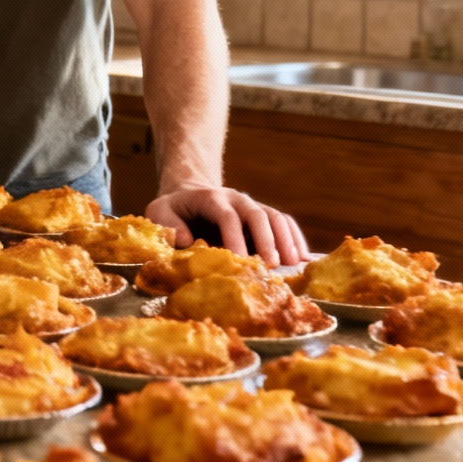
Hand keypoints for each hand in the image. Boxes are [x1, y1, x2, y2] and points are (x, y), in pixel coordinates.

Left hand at [145, 187, 307, 265]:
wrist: (188, 196)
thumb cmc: (173, 210)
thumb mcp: (159, 212)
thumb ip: (168, 224)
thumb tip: (188, 241)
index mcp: (210, 198)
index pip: (226, 215)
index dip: (234, 236)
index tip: (240, 259)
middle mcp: (236, 199)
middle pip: (256, 214)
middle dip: (265, 239)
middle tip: (272, 265)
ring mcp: (252, 206)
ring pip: (275, 216)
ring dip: (286, 239)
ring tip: (294, 263)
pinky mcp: (263, 215)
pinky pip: (284, 222)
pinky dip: (295, 238)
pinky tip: (303, 258)